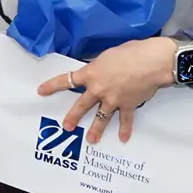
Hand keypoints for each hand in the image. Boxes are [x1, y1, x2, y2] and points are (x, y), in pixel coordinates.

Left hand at [37, 37, 175, 143]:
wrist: (150, 62)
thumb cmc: (130, 52)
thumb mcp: (106, 55)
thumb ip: (97, 65)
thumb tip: (94, 68)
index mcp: (90, 74)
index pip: (66, 80)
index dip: (52, 86)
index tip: (41, 91)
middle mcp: (98, 89)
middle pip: (81, 105)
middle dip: (72, 117)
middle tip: (66, 126)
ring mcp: (113, 99)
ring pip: (101, 118)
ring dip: (96, 130)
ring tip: (91, 140)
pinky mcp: (128, 105)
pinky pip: (125, 120)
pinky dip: (125, 130)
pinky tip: (123, 138)